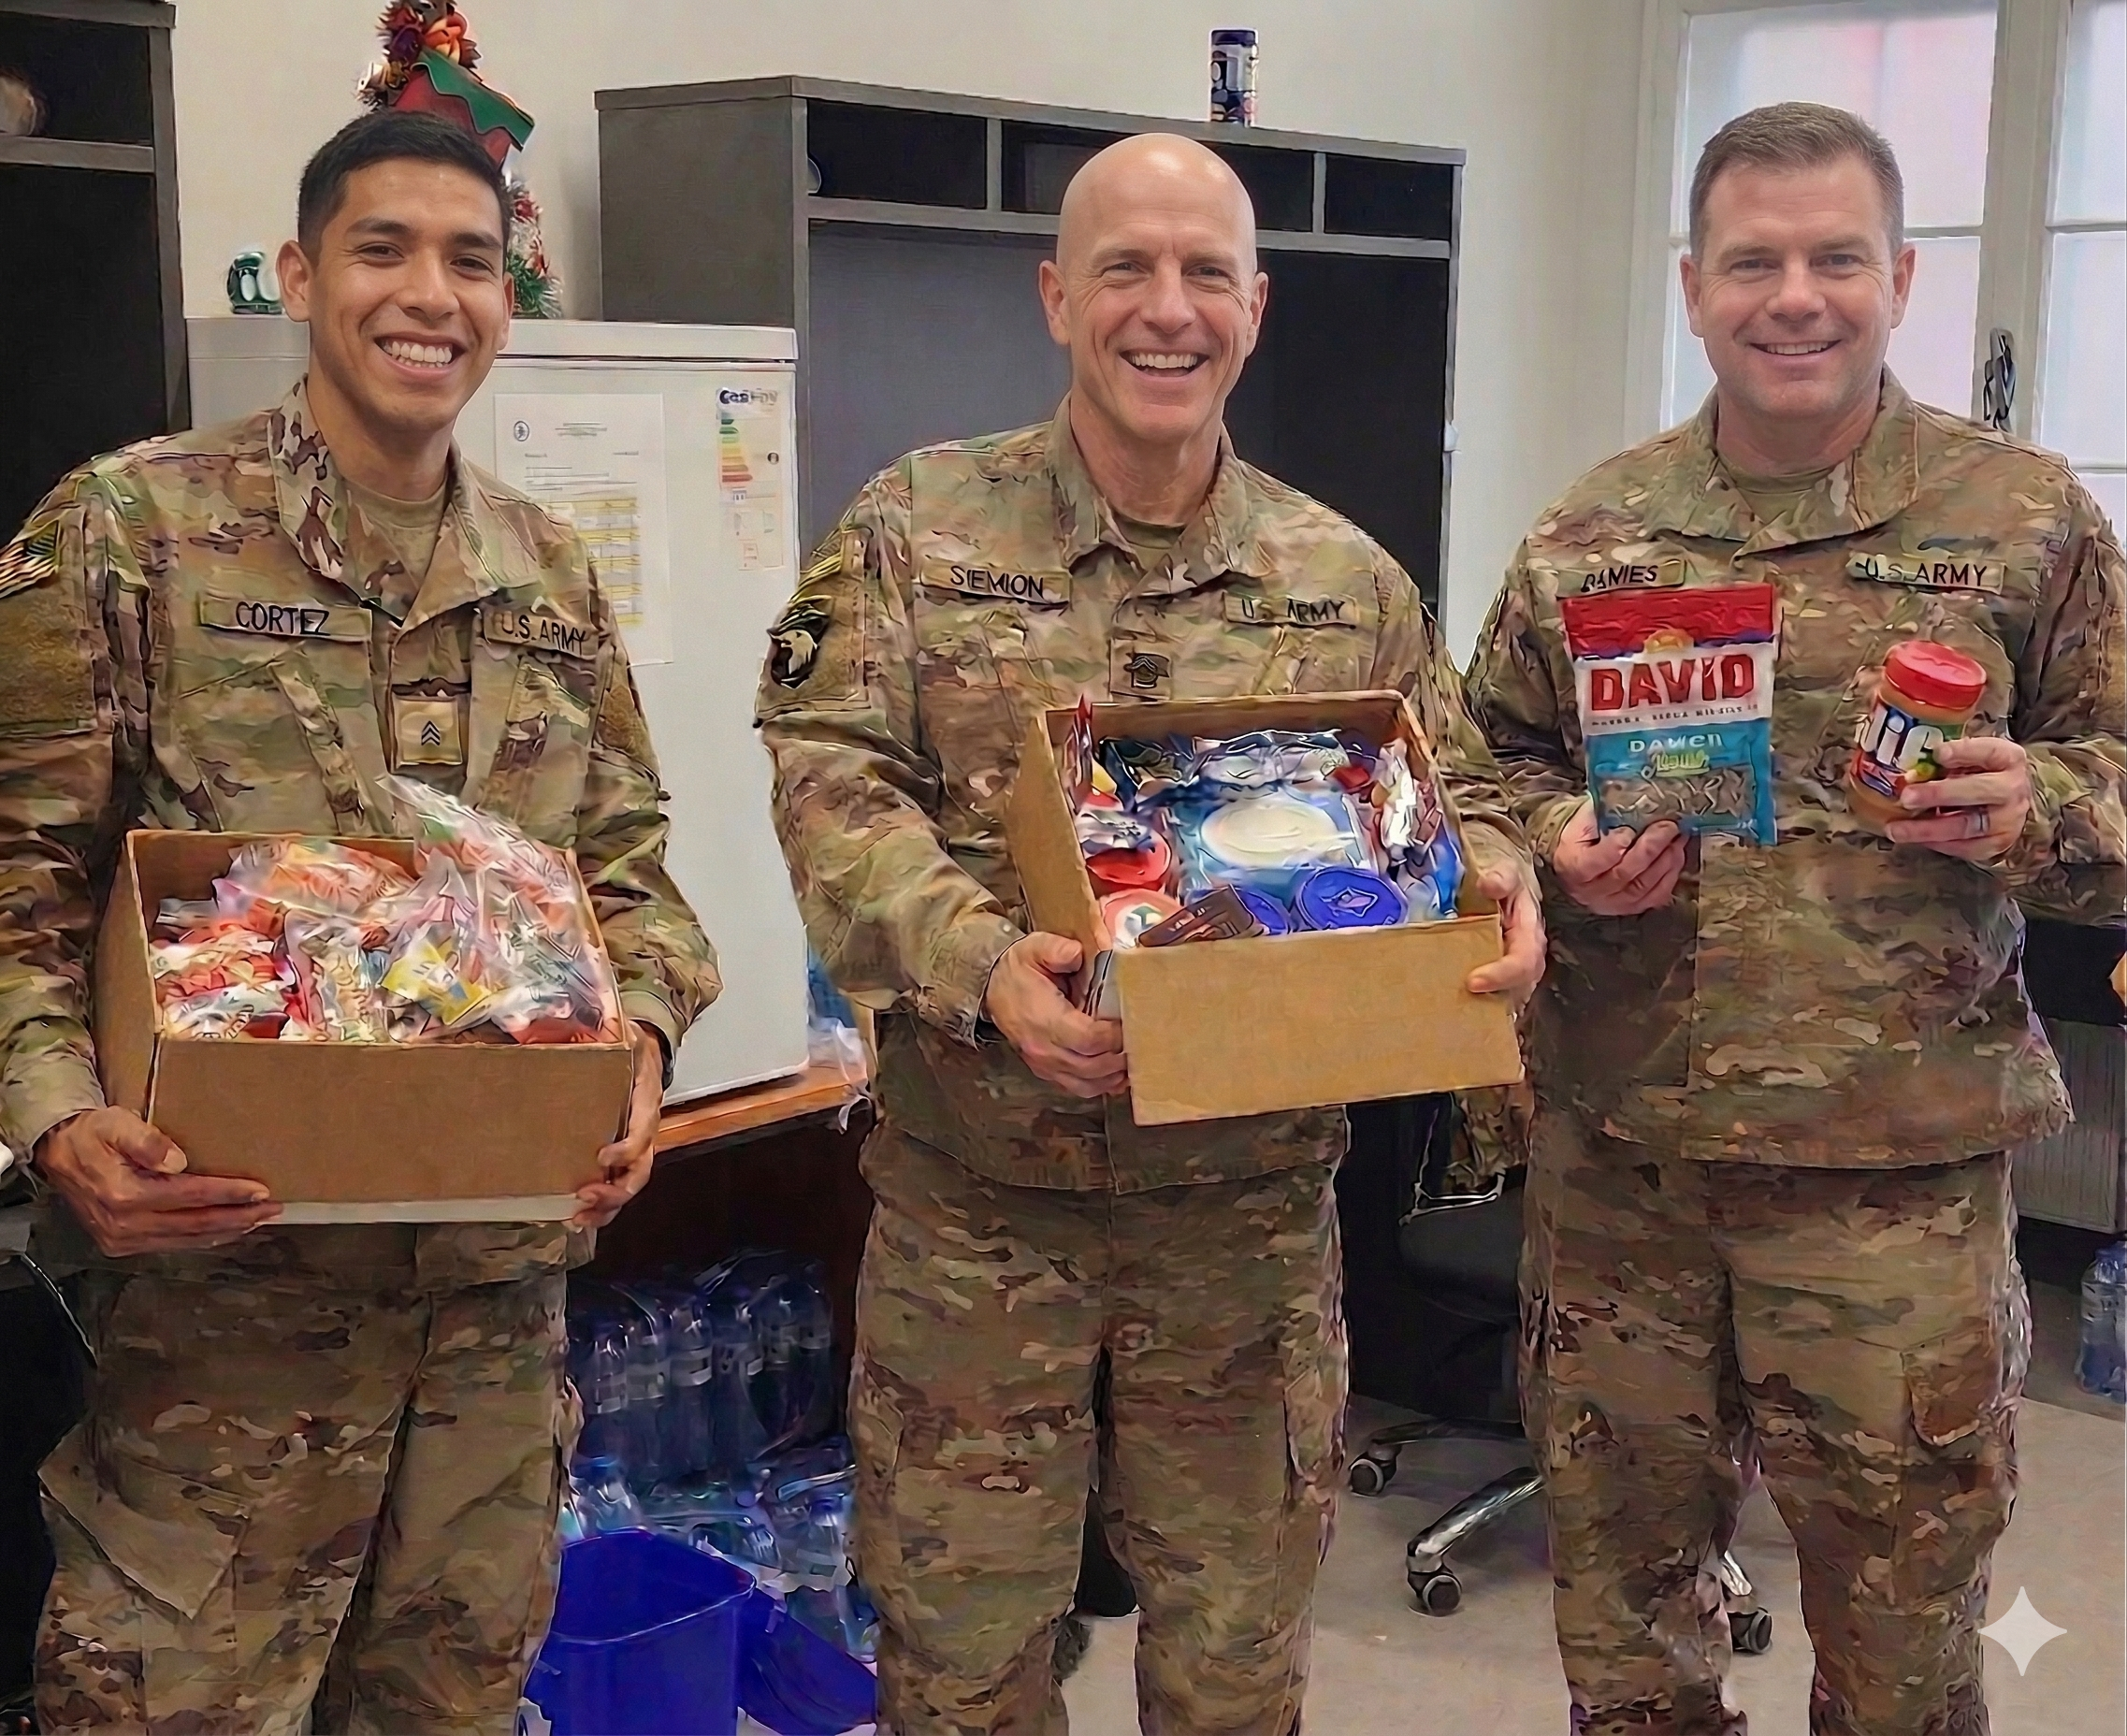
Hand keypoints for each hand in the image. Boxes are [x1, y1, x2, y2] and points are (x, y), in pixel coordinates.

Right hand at [33, 1107, 279, 1257]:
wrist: (58, 1152)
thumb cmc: (91, 1134)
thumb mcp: (116, 1124)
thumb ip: (146, 1141)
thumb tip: (177, 1161)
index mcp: (123, 1194)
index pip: (190, 1196)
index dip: (228, 1194)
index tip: (260, 1190)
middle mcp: (123, 1223)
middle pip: (194, 1224)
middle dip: (238, 1217)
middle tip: (272, 1209)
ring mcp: (121, 1238)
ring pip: (187, 1239)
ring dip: (226, 1230)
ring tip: (258, 1220)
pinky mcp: (121, 1243)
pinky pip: (172, 1244)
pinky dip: (203, 1238)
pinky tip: (225, 1230)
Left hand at [574, 1022, 665, 1228]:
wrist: (643, 1047)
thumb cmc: (630, 1040)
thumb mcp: (623, 1028)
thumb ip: (601, 1026)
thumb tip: (566, 1019)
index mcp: (646, 1098)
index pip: (644, 1130)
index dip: (627, 1148)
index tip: (600, 1156)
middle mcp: (645, 1127)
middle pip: (641, 1169)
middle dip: (616, 1190)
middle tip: (585, 1196)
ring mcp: (635, 1144)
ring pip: (630, 1184)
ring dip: (607, 1206)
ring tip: (578, 1217)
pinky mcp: (621, 1154)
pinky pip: (617, 1185)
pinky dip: (602, 1207)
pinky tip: (576, 1217)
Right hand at [983, 933, 1127, 1098]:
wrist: (992, 987)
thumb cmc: (1018, 970)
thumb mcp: (1034, 947)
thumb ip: (1058, 949)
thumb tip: (1078, 954)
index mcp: (1043, 1019)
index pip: (1088, 1039)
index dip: (1114, 1036)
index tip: (1130, 1023)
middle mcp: (1043, 1048)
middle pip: (1092, 1067)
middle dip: (1120, 1058)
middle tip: (1140, 1042)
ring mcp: (1043, 1064)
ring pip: (1087, 1084)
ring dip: (1113, 1076)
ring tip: (1133, 1060)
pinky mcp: (1046, 1071)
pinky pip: (1077, 1088)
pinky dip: (1100, 1085)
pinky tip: (1116, 1074)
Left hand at [1463, 860, 1546, 1004]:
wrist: (1500, 883)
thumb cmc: (1503, 879)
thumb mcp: (1506, 870)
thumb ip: (1501, 876)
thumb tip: (1489, 884)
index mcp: (1529, 932)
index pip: (1523, 962)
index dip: (1501, 975)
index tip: (1472, 981)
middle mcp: (1526, 956)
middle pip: (1516, 988)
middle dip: (1490, 998)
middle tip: (1457, 1000)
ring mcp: (1512, 969)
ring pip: (1505, 998)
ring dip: (1482, 1005)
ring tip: (1453, 1009)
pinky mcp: (1498, 975)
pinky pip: (1491, 997)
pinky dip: (1476, 1004)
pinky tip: (1452, 1007)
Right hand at [1551, 798, 1684, 915]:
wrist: (1576, 864)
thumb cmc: (1581, 838)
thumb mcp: (1582, 821)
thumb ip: (1602, 812)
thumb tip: (1632, 797)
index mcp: (1574, 867)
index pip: (1595, 861)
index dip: (1615, 847)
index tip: (1630, 829)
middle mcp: (1592, 891)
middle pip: (1625, 873)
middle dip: (1651, 848)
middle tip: (1669, 827)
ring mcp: (1613, 903)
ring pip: (1644, 886)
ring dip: (1666, 861)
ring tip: (1678, 838)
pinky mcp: (1631, 908)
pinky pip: (1656, 896)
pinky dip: (1671, 875)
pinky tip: (1677, 856)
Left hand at [1885, 736, 2030, 862]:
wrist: (2006, 802)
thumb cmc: (1979, 773)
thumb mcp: (1970, 756)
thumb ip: (1946, 756)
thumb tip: (1906, 761)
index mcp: (2008, 758)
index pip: (1988, 751)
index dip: (1964, 752)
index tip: (1938, 753)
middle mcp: (2012, 788)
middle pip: (1979, 791)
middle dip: (1939, 794)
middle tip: (1906, 797)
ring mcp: (2008, 819)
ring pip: (1966, 825)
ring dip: (1927, 828)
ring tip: (1896, 829)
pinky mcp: (1997, 843)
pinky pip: (1965, 847)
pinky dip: (1936, 844)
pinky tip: (1914, 838)